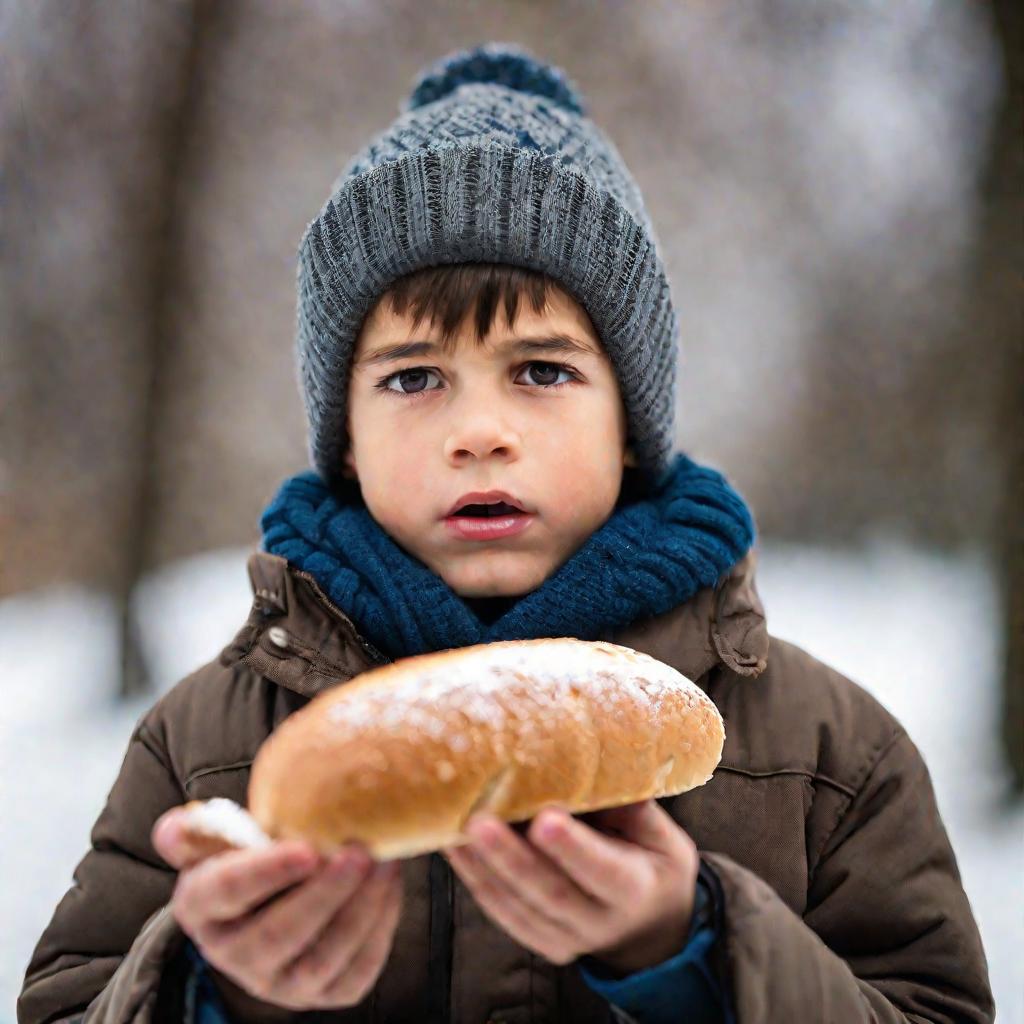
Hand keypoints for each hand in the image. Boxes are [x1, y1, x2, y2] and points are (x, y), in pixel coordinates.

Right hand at [152, 807, 401, 1010]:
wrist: (272, 901)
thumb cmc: (248, 858)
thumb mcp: (216, 842)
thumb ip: (196, 831)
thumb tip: (174, 827)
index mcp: (203, 909)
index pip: (228, 893)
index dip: (266, 873)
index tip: (305, 848)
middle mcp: (235, 956)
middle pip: (279, 933)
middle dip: (325, 893)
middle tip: (359, 852)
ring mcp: (281, 982)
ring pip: (322, 958)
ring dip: (360, 910)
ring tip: (384, 864)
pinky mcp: (325, 994)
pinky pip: (356, 971)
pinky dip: (380, 929)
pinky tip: (390, 887)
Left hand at [442, 799, 698, 974]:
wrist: (651, 924)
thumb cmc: (653, 864)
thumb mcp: (663, 838)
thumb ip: (635, 807)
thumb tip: (605, 763)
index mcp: (634, 890)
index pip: (602, 871)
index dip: (572, 847)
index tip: (545, 819)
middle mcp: (598, 921)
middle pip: (549, 892)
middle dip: (510, 857)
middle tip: (480, 822)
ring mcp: (566, 938)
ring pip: (517, 906)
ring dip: (483, 867)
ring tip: (454, 830)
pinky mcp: (539, 940)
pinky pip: (502, 912)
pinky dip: (476, 879)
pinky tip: (455, 848)